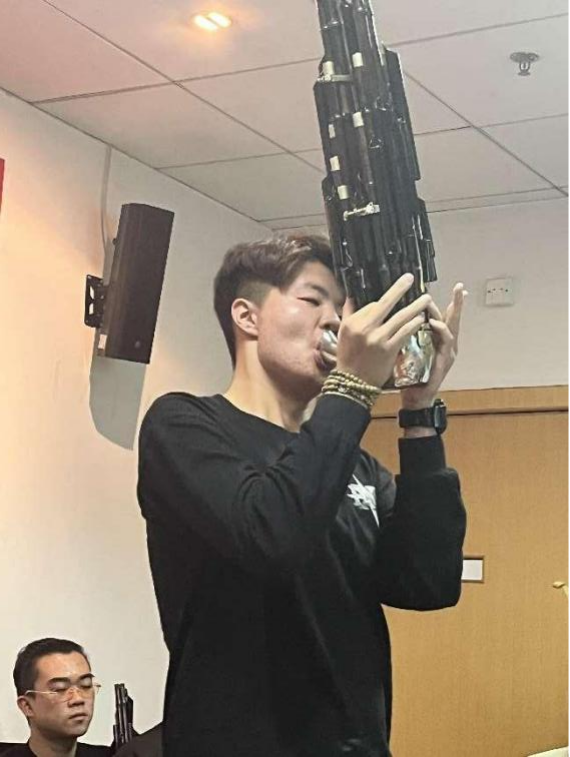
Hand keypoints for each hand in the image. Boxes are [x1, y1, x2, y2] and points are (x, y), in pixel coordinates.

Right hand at [337, 274, 431, 387]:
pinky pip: (405, 332)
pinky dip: (414, 324)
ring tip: (426, 299)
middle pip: (386, 303)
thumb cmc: (348, 358)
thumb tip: (351, 296)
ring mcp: (378, 339)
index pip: (373, 305)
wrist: (353, 383)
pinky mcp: (389, 349)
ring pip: (400, 317)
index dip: (385, 301)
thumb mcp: (343, 333)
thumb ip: (348, 314)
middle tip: (411, 279)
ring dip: (415, 307)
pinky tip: (421, 319)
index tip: (395, 295)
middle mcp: (365, 328)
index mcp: (353, 322)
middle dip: (400, 289)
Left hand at [401, 283, 466, 409]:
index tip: (456, 288)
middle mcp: (446, 345)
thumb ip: (409, 335)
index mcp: (437, 341)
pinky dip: (441, 330)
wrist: (415, 397)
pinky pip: (445, 342)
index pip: (444, 318)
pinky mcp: (445, 360)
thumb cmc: (410, 375)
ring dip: (450, 312)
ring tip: (450, 298)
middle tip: (460, 288)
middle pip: (453, 320)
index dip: (449, 304)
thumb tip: (399, 318)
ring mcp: (448, 353)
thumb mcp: (408, 350)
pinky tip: (434, 322)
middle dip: (457, 303)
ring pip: (451, 328)